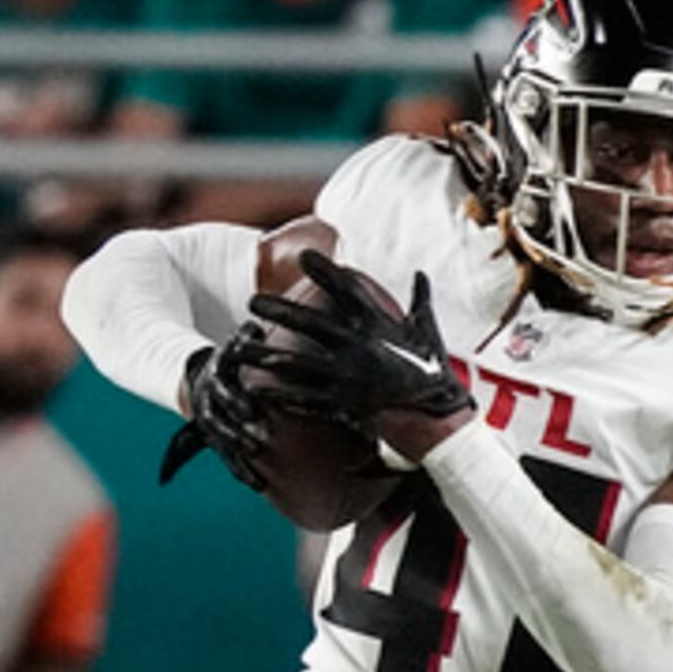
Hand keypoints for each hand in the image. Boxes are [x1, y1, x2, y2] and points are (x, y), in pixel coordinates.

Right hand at [157, 329, 278, 489]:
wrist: (203, 378)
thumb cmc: (230, 361)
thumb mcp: (233, 346)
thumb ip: (245, 338)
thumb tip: (259, 328)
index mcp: (216, 378)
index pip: (223, 389)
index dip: (235, 400)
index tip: (251, 413)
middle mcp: (211, 401)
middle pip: (221, 421)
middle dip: (236, 433)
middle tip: (255, 444)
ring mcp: (213, 422)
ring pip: (222, 444)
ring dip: (238, 459)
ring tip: (256, 476)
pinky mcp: (216, 439)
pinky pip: (227, 459)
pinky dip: (241, 472)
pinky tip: (258, 486)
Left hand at [244, 250, 471, 451]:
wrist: (432, 414)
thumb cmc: (431, 371)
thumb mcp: (428, 330)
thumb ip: (421, 300)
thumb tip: (421, 275)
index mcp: (375, 324)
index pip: (345, 289)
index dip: (324, 270)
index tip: (304, 256)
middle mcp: (354, 346)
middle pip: (307, 323)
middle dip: (277, 310)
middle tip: (252, 301)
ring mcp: (344, 375)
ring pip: (296, 363)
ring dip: (264, 356)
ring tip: (240, 349)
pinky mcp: (341, 402)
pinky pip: (304, 398)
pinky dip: (280, 395)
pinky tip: (258, 390)